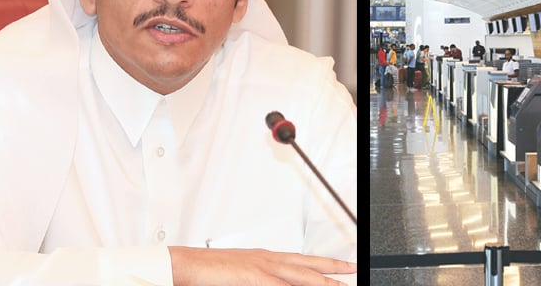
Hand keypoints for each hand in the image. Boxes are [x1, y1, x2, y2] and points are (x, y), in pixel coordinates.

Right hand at [169, 246, 356, 285]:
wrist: (187, 265)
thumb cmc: (209, 271)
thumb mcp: (241, 275)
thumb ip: (260, 280)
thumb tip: (273, 284)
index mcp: (265, 258)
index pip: (301, 260)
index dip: (322, 264)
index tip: (339, 267)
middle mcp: (268, 259)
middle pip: (308, 264)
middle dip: (332, 268)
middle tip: (353, 269)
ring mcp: (262, 267)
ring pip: (301, 274)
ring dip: (322, 280)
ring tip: (341, 285)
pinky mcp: (254, 276)